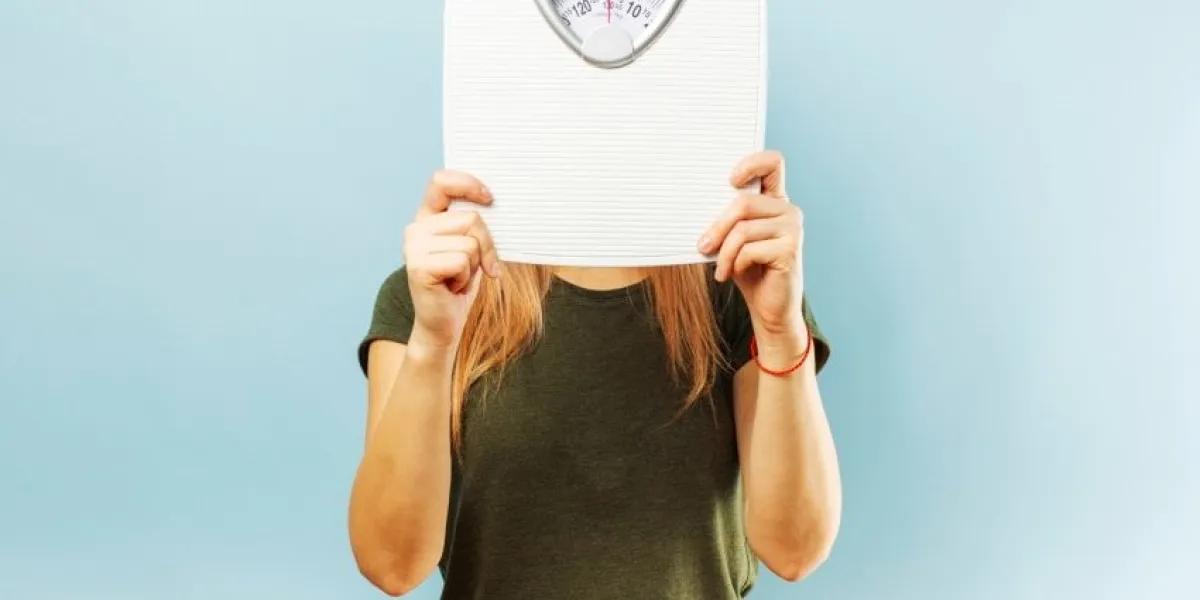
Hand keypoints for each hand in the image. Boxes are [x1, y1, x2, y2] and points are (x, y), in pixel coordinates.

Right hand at [403, 170, 500, 348]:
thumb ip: (475, 224)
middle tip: (475, 267)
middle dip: (486, 245)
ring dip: (474, 266)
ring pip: (470, 243)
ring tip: (458, 278)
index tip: (489, 198)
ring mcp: (414, 247)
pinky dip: (466, 278)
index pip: (441, 182)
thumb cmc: (460, 282)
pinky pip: (463, 261)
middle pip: (471, 218)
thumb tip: (494, 204)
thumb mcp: (472, 247)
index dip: (467, 183)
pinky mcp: (419, 267)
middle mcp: (416, 228)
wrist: (443, 323)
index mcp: (427, 217)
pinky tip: (451, 287)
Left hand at [698, 150, 805, 339]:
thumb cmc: (749, 270)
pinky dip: (734, 264)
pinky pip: (749, 249)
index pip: (772, 163)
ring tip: (720, 269)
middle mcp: (788, 211)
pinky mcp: (790, 250)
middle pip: (743, 202)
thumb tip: (695, 206)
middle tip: (703, 247)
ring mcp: (793, 229)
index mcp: (775, 201)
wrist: (769, 308)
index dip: (752, 162)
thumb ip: (727, 220)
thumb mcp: (733, 241)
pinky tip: (734, 274)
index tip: (730, 180)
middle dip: (717, 227)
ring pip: (742, 229)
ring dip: (723, 253)